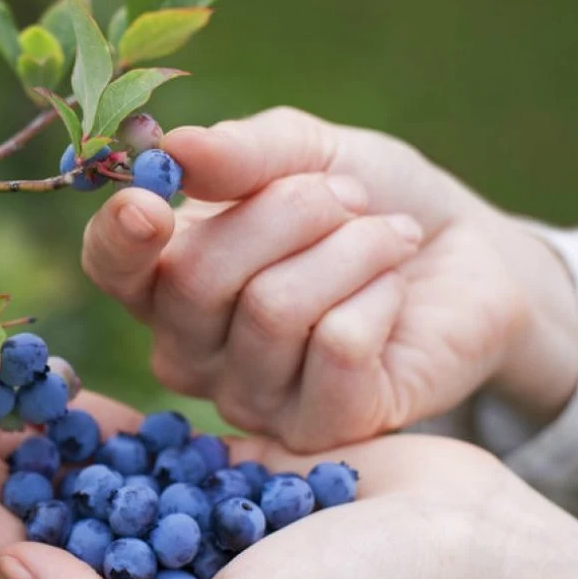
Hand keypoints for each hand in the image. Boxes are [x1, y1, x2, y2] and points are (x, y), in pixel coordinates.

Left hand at [0, 374, 577, 578]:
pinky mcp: (229, 483)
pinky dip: (96, 414)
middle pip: (40, 513)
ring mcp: (192, 529)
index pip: (26, 568)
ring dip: (22, 426)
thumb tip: (14, 575)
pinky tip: (50, 374)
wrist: (478, 556)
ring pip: (81, 472)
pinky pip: (144, 442)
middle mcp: (158, 577)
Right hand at [81, 107, 577, 450]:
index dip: (119, 238)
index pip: (111, 268)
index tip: (150, 202)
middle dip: (288, 211)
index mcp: (167, 276)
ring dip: (350, 248)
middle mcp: (191, 349)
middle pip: (197, 278)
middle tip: (349, 197)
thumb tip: (175, 149)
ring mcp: (250, 399)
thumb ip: (241, 153)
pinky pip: (336, 348)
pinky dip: (379, 295)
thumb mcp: (307, 152)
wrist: (467, 255)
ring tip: (388, 236)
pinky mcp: (320, 429)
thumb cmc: (368, 200)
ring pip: (273, 309)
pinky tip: (394, 292)